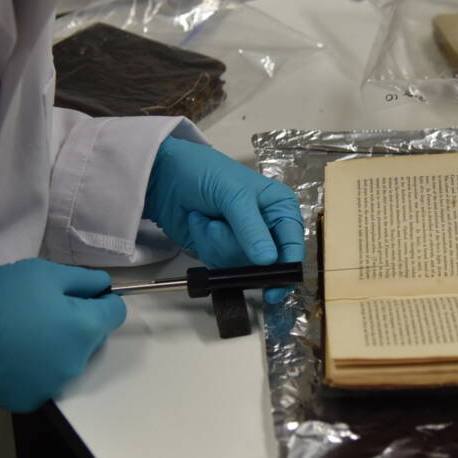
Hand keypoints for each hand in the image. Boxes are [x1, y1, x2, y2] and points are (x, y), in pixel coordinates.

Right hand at [0, 258, 125, 412]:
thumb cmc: (1, 296)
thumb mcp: (46, 273)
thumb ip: (85, 279)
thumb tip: (104, 286)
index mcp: (85, 329)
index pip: (115, 313)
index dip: (102, 299)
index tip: (80, 293)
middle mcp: (77, 362)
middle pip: (93, 336)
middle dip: (78, 321)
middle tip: (45, 308)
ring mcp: (54, 385)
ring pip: (70, 358)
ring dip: (59, 345)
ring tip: (27, 331)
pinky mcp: (31, 399)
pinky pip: (47, 377)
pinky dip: (38, 365)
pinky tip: (15, 352)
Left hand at [143, 137, 304, 301]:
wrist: (164, 176)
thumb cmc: (204, 172)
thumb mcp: (233, 195)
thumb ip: (251, 228)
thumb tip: (269, 260)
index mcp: (279, 207)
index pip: (293, 243)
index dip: (287, 266)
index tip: (274, 286)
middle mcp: (266, 227)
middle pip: (266, 264)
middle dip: (237, 248)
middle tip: (219, 226)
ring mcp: (243, 242)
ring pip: (241, 267)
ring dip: (218, 245)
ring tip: (208, 220)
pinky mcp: (222, 251)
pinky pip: (221, 267)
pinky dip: (207, 247)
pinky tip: (201, 227)